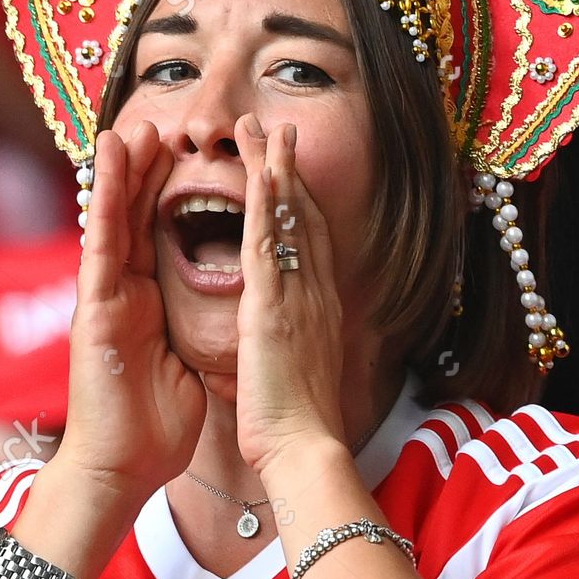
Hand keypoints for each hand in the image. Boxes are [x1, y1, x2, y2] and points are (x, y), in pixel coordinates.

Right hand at [56, 123, 206, 501]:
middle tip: (159, 125)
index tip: (187, 156)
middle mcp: (124, 293)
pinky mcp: (95, 307)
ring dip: (120, 171)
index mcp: (147, 304)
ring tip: (129, 126)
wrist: (123, 467)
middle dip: (146, 171)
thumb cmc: (152, 427)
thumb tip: (213, 320)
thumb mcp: (184, 364)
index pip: (159, 236)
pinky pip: (103, 242)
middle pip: (136, 217)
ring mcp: (106, 296)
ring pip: (114, 219)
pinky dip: (104, 199)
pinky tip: (106, 164)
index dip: (170, 195)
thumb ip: (189, 332)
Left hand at [204, 116, 344, 475]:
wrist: (303, 449)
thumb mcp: (295, 372)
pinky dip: (266, 205)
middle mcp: (315, 295)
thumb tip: (279, 339)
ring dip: (274, 169)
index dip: (300, 201)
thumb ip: (289, 344)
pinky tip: (260, 172)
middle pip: (304, 218)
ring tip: (260, 128)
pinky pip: (270, 245)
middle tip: (276, 128)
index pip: (312, 243)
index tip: (289, 168)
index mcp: (317, 311)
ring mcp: (298, 297)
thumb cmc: (296, 425)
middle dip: (289, 170)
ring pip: (288, 220)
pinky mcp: (273, 309)